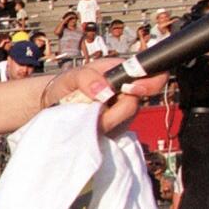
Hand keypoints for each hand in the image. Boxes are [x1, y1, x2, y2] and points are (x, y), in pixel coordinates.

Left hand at [40, 59, 166, 134]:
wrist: (55, 104)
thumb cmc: (68, 84)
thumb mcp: (73, 74)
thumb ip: (87, 77)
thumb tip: (104, 91)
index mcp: (124, 74)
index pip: (154, 77)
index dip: (150, 83)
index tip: (130, 89)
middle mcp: (128, 95)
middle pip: (133, 106)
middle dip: (111, 108)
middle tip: (91, 104)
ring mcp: (123, 115)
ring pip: (120, 123)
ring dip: (100, 119)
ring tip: (83, 110)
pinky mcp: (114, 131)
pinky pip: (110, 133)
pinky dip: (96, 129)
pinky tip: (86, 121)